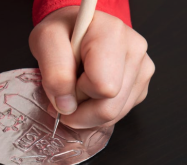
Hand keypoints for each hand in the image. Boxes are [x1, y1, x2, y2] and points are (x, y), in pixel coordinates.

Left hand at [29, 6, 154, 127]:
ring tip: (76, 91)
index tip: (64, 85)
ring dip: (88, 114)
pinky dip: (97, 113)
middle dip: (81, 111)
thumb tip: (67, 106)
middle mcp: (134, 50)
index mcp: (112, 34)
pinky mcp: (141, 86)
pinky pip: (118, 115)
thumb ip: (54, 73)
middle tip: (65, 96)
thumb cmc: (61, 32)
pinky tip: (88, 94)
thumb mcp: (44, 41)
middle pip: (110, 108)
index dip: (77, 94)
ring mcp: (142, 69)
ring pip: (114, 116)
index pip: (103, 86)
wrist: (75, 28)